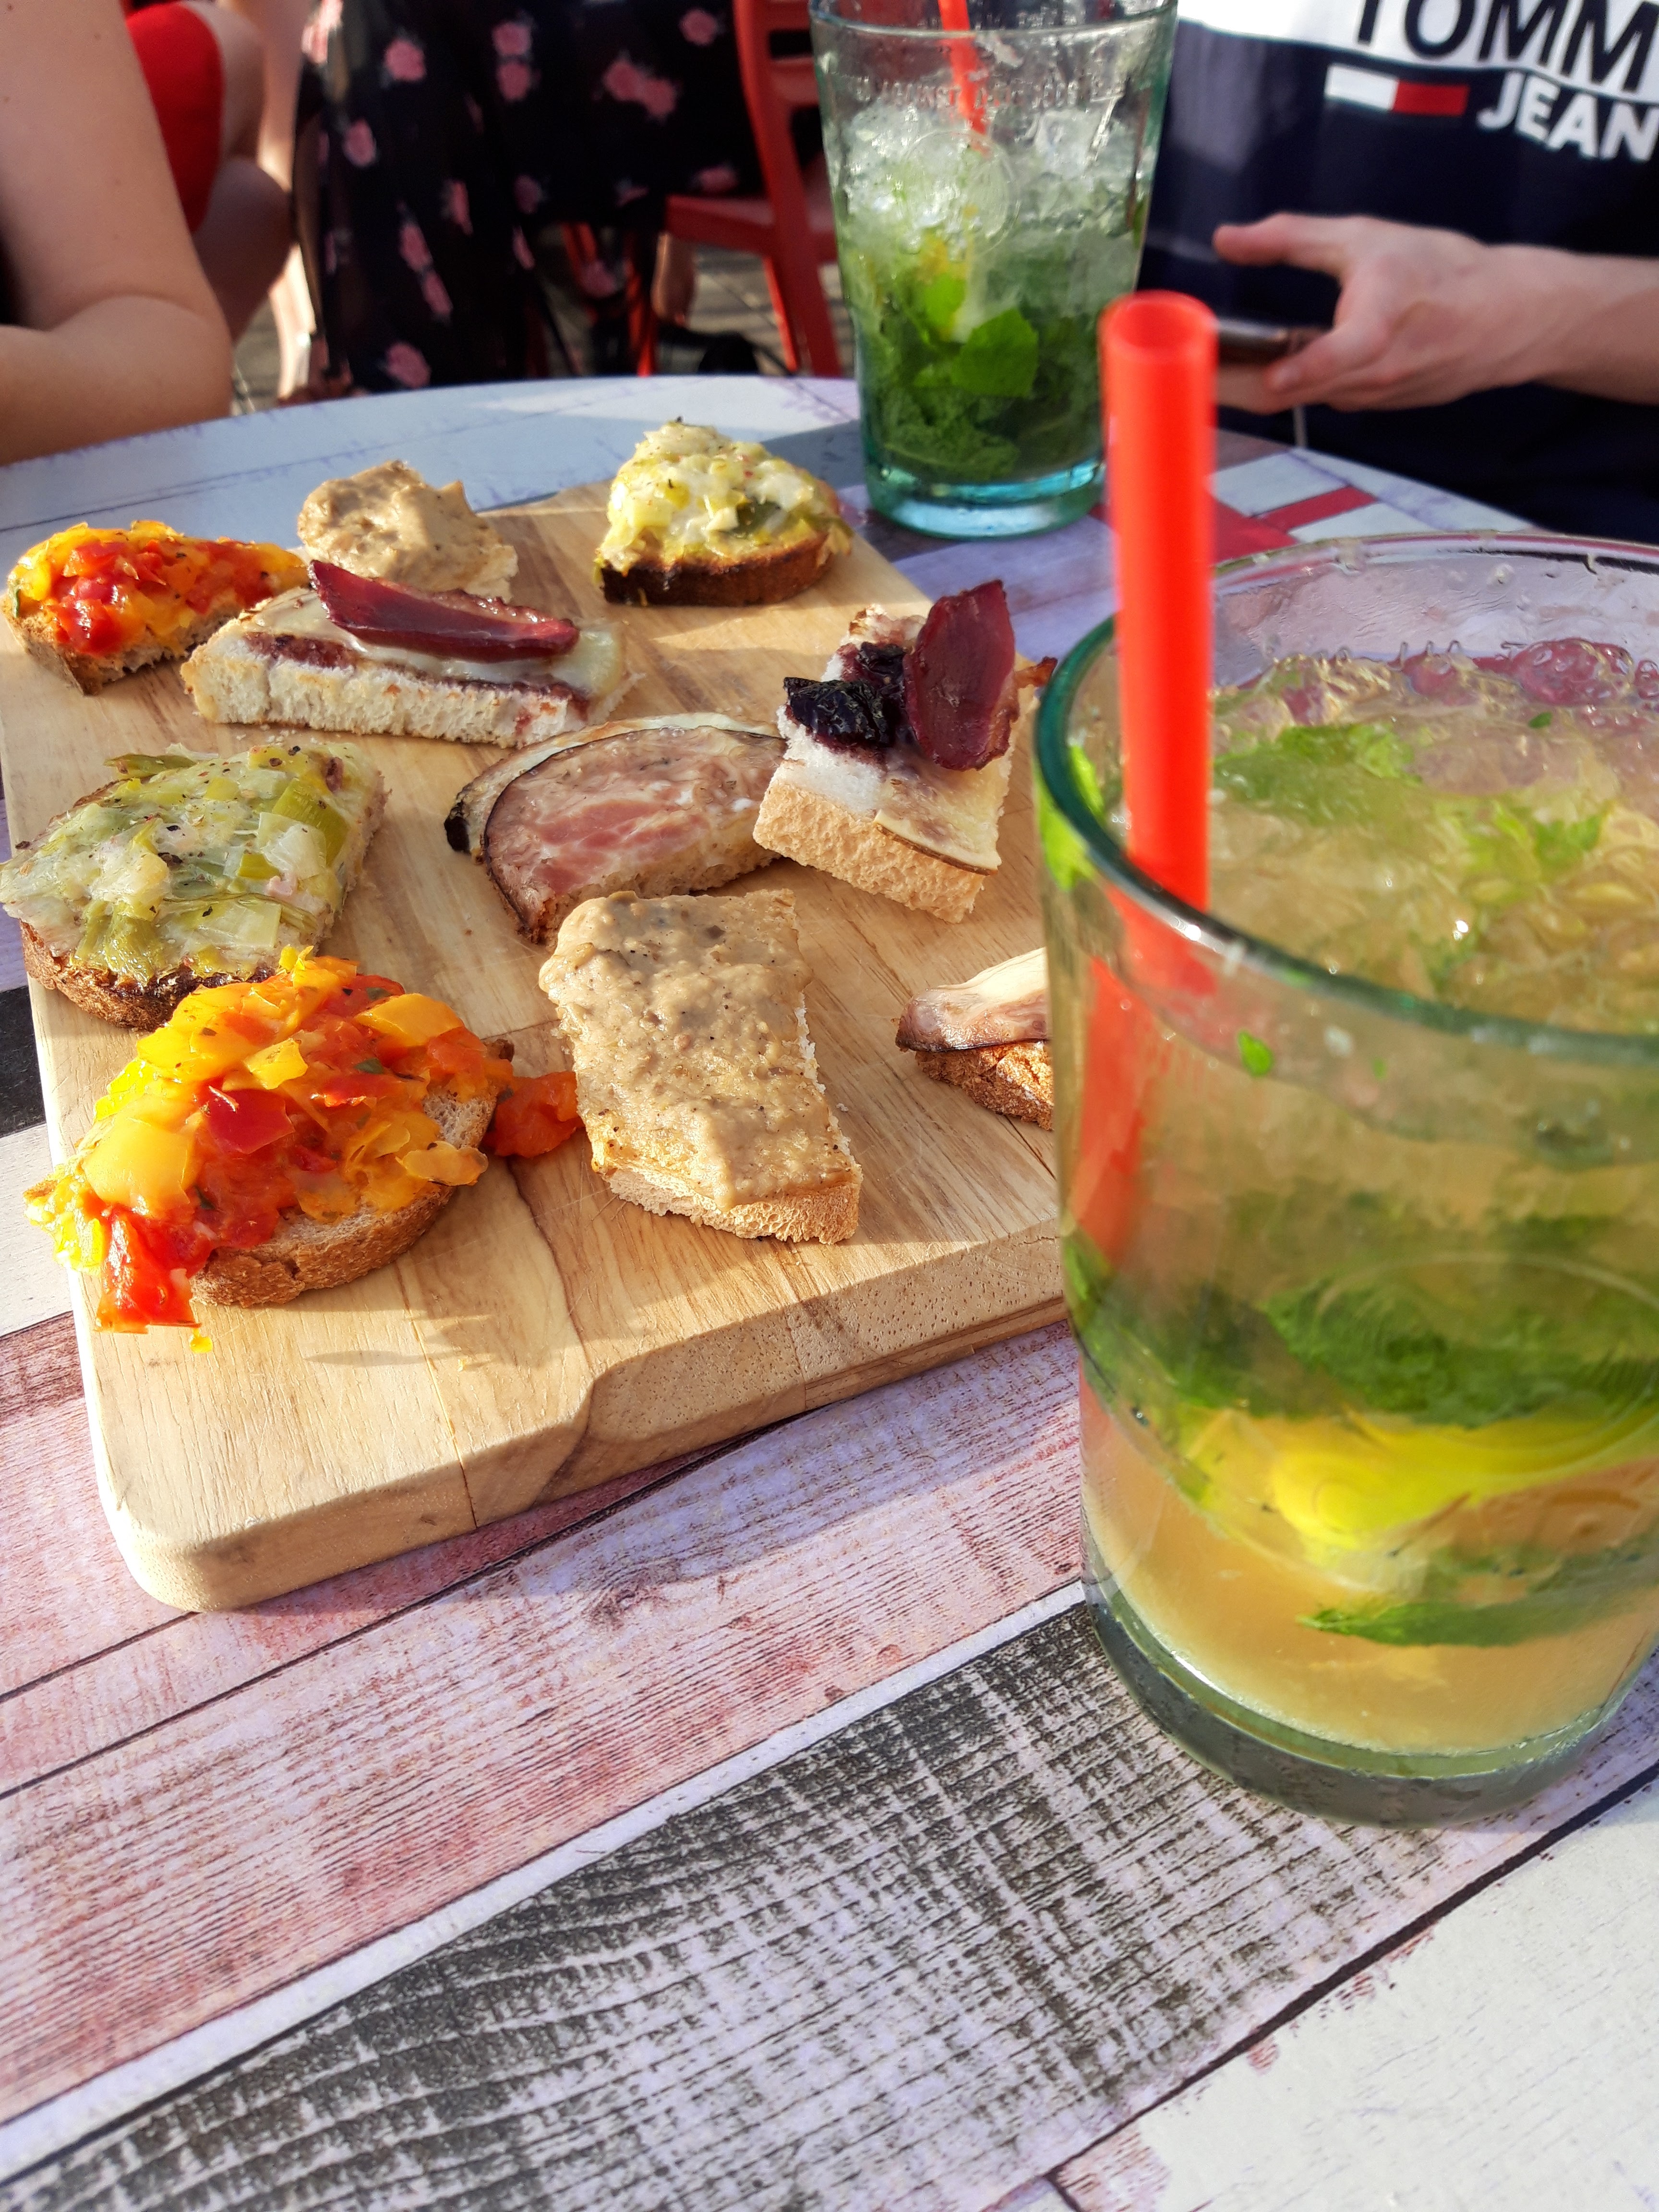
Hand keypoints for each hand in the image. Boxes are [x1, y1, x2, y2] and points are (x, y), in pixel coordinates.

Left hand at [1212, 214, 1557, 413]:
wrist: (1508, 319)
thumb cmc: (1440, 270)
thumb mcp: (1366, 237)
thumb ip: (1293, 237)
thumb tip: (1226, 237)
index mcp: (1375, 330)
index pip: (1320, 364)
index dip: (1274, 373)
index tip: (1225, 370)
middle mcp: (1371, 376)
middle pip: (1284, 393)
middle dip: (1224, 385)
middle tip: (1165, 374)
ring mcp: (1370, 400)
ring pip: (1295, 399)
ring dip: (1244, 386)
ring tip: (1189, 368)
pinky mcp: (1371, 408)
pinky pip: (1316, 397)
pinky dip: (1281, 384)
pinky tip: (1245, 370)